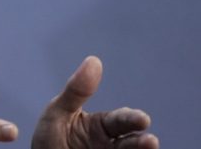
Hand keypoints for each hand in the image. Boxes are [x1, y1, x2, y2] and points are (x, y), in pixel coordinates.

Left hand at [32, 56, 158, 148]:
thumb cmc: (49, 138)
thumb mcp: (58, 112)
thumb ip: (76, 91)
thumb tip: (94, 60)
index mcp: (101, 125)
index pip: (120, 121)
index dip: (132, 119)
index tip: (143, 119)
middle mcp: (110, 144)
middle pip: (131, 142)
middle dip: (142, 142)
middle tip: (151, 142)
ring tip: (150, 146)